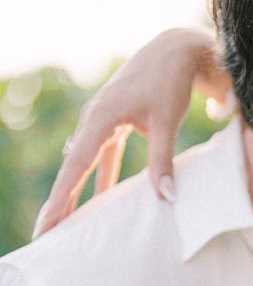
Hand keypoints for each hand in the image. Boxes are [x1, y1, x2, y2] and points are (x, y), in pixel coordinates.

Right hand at [35, 28, 227, 235]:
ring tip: (66, 223)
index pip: (76, 165)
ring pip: (84, 164)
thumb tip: (165, 197)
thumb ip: (162, 161)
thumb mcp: (167, 122)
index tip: (49, 221)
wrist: (175, 53)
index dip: (62, 197)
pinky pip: (100, 158)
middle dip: (60, 202)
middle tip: (45, 233)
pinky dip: (98, 179)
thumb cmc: (170, 83)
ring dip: (76, 193)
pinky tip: (99, 203)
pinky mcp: (113, 124)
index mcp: (100, 118)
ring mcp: (101, 122)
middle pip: (72, 168)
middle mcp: (94, 120)